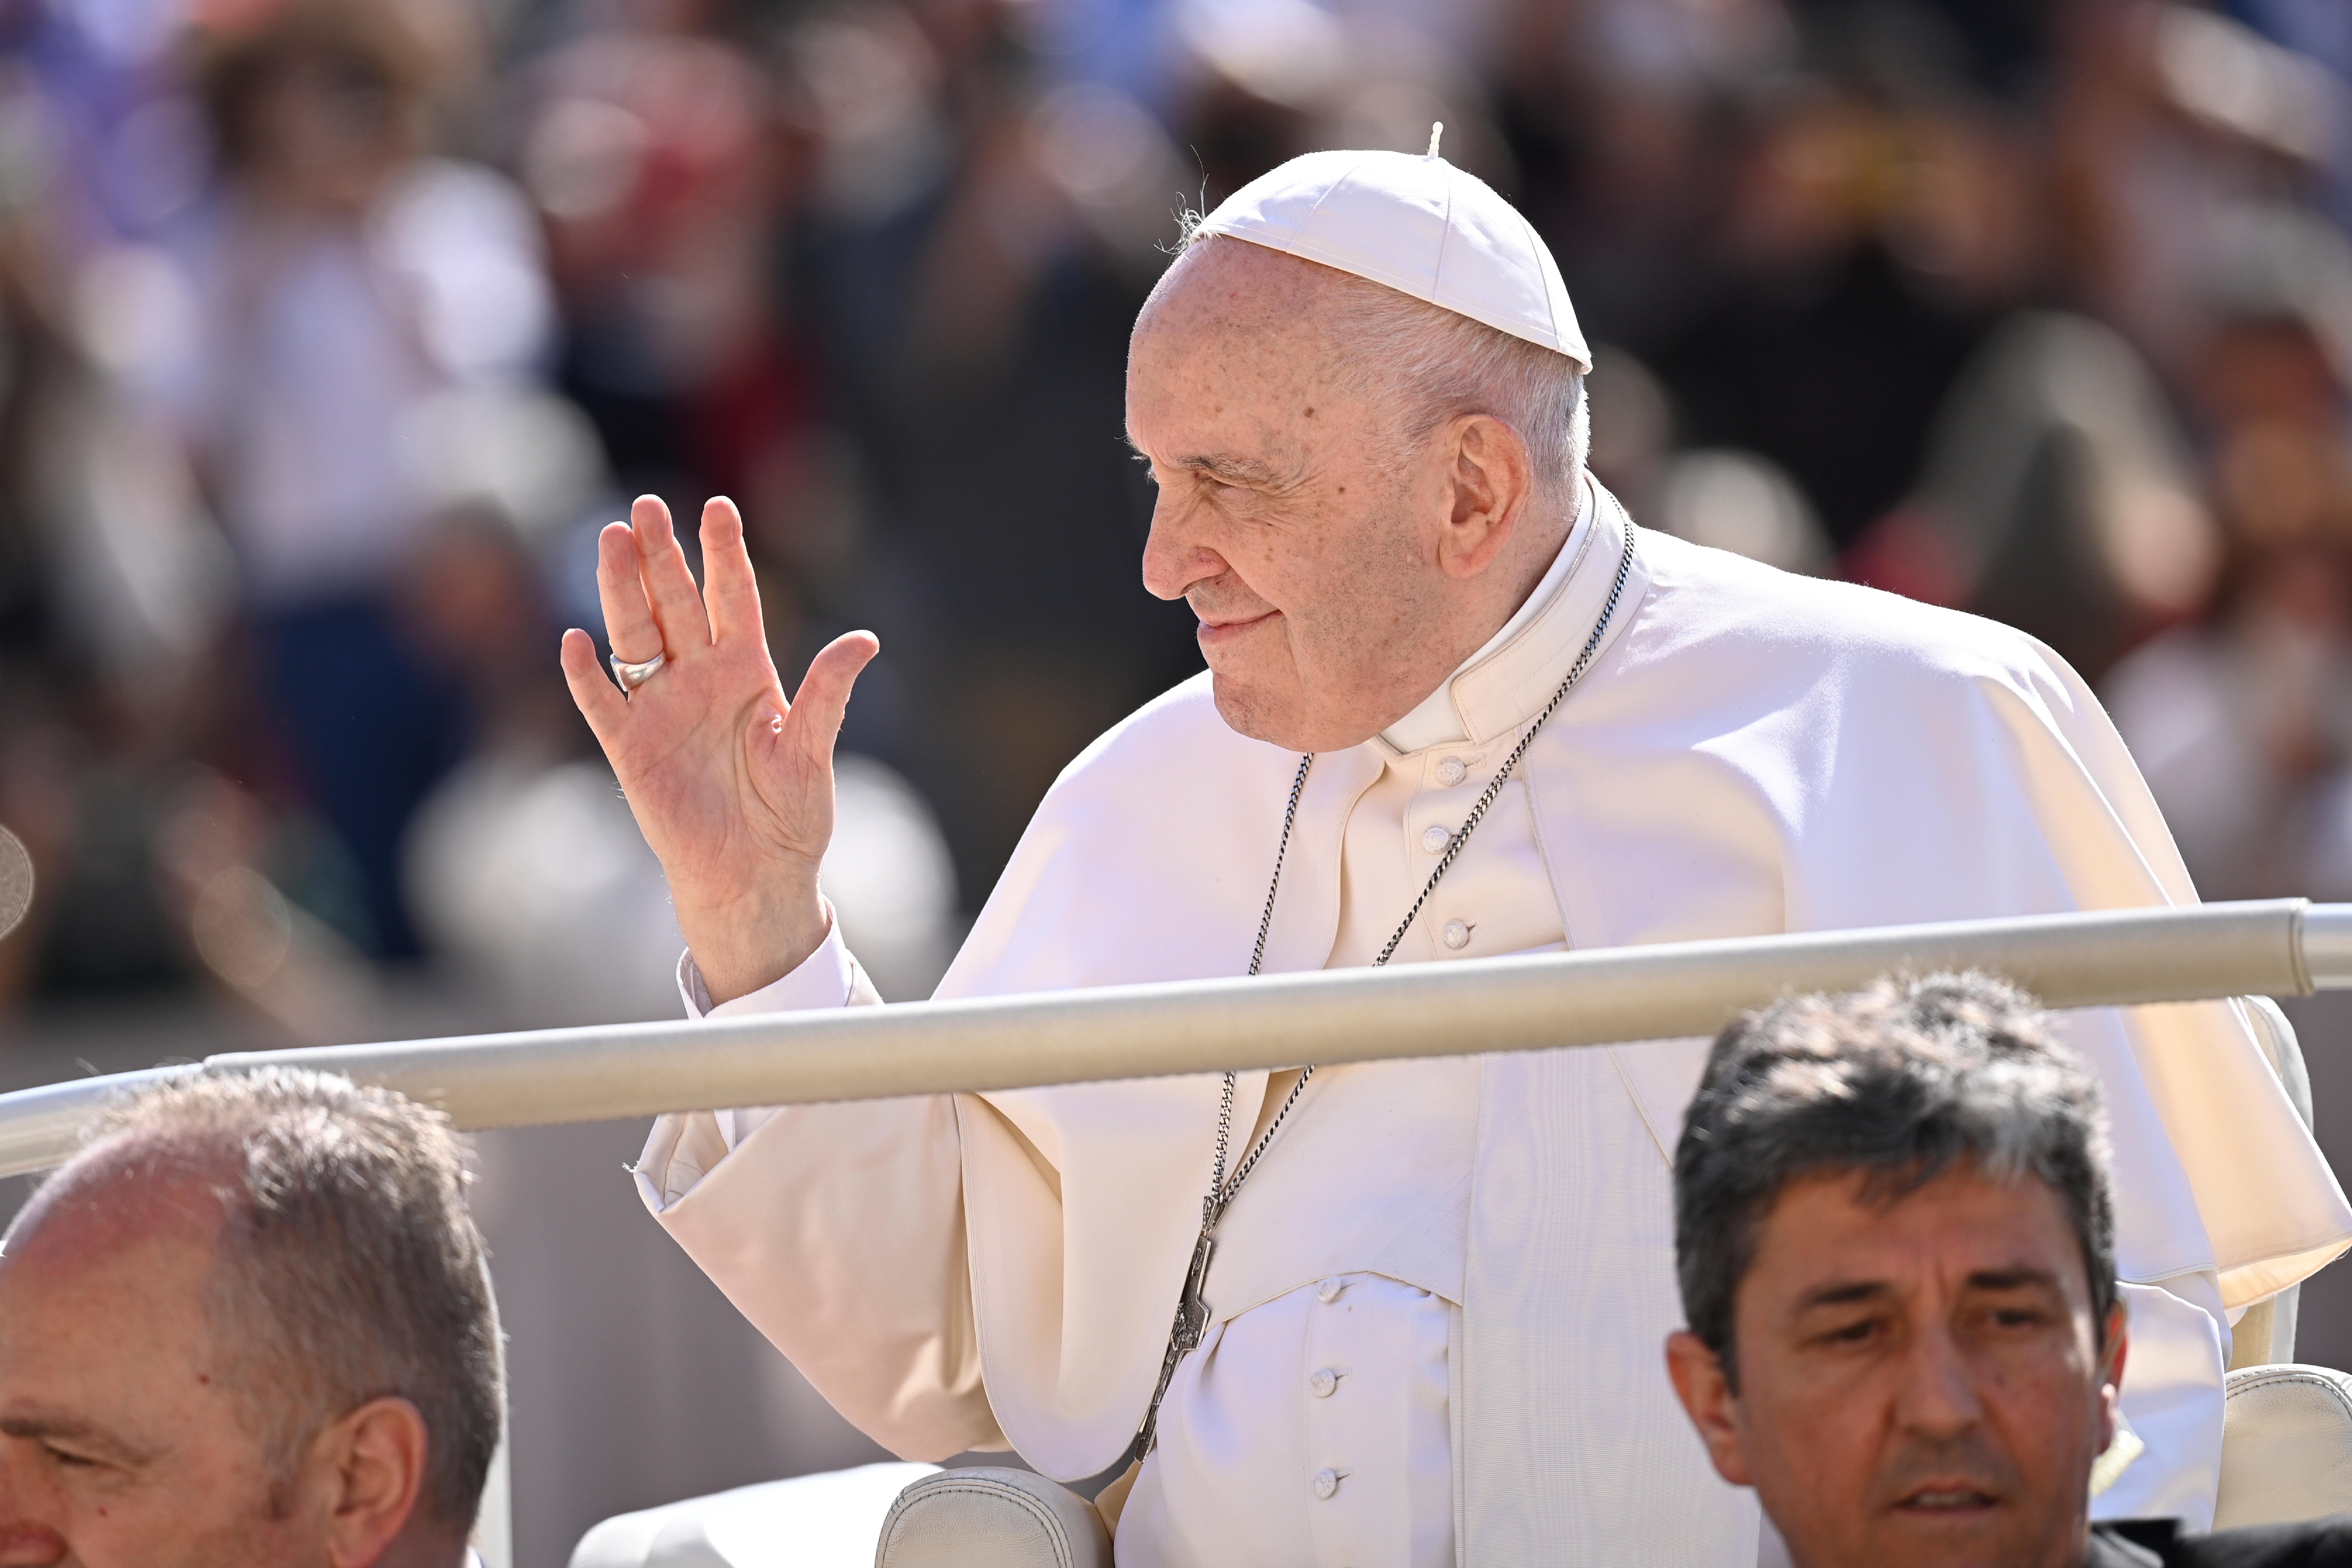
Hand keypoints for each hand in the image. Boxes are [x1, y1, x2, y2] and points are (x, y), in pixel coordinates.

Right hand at [560, 496, 877, 1004]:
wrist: (756, 874)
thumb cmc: (791, 816)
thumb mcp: (812, 751)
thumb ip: (828, 693)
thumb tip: (865, 640)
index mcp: (748, 672)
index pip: (733, 598)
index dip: (725, 554)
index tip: (720, 508)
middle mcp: (700, 680)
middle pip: (674, 603)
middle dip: (661, 555)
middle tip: (647, 506)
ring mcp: (661, 710)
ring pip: (634, 636)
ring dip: (621, 591)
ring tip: (611, 541)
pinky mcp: (631, 749)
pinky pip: (602, 704)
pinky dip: (586, 675)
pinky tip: (574, 640)